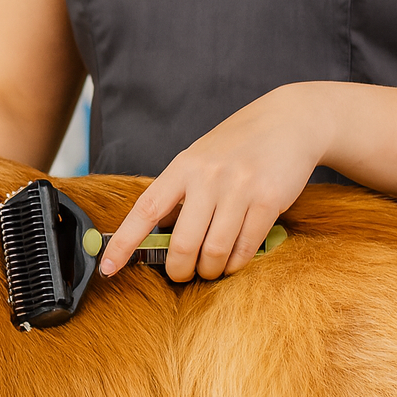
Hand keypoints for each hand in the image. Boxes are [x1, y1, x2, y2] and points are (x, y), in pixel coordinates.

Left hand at [98, 83, 331, 281]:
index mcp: (181, 168)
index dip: (123, 243)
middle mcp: (207, 177)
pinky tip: (233, 261)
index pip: (144, 211)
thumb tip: (159, 234)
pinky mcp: (269, 199)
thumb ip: (178, 194)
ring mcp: (238, 188)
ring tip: (210, 269)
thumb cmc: (236, 145)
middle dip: (180, 269)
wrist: (288, 121)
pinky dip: (237, 263)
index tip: (107, 266)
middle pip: (183, 243)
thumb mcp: (197, 160)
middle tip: (182, 275)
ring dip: (210, 269)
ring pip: (215, 250)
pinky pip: (246, 247)